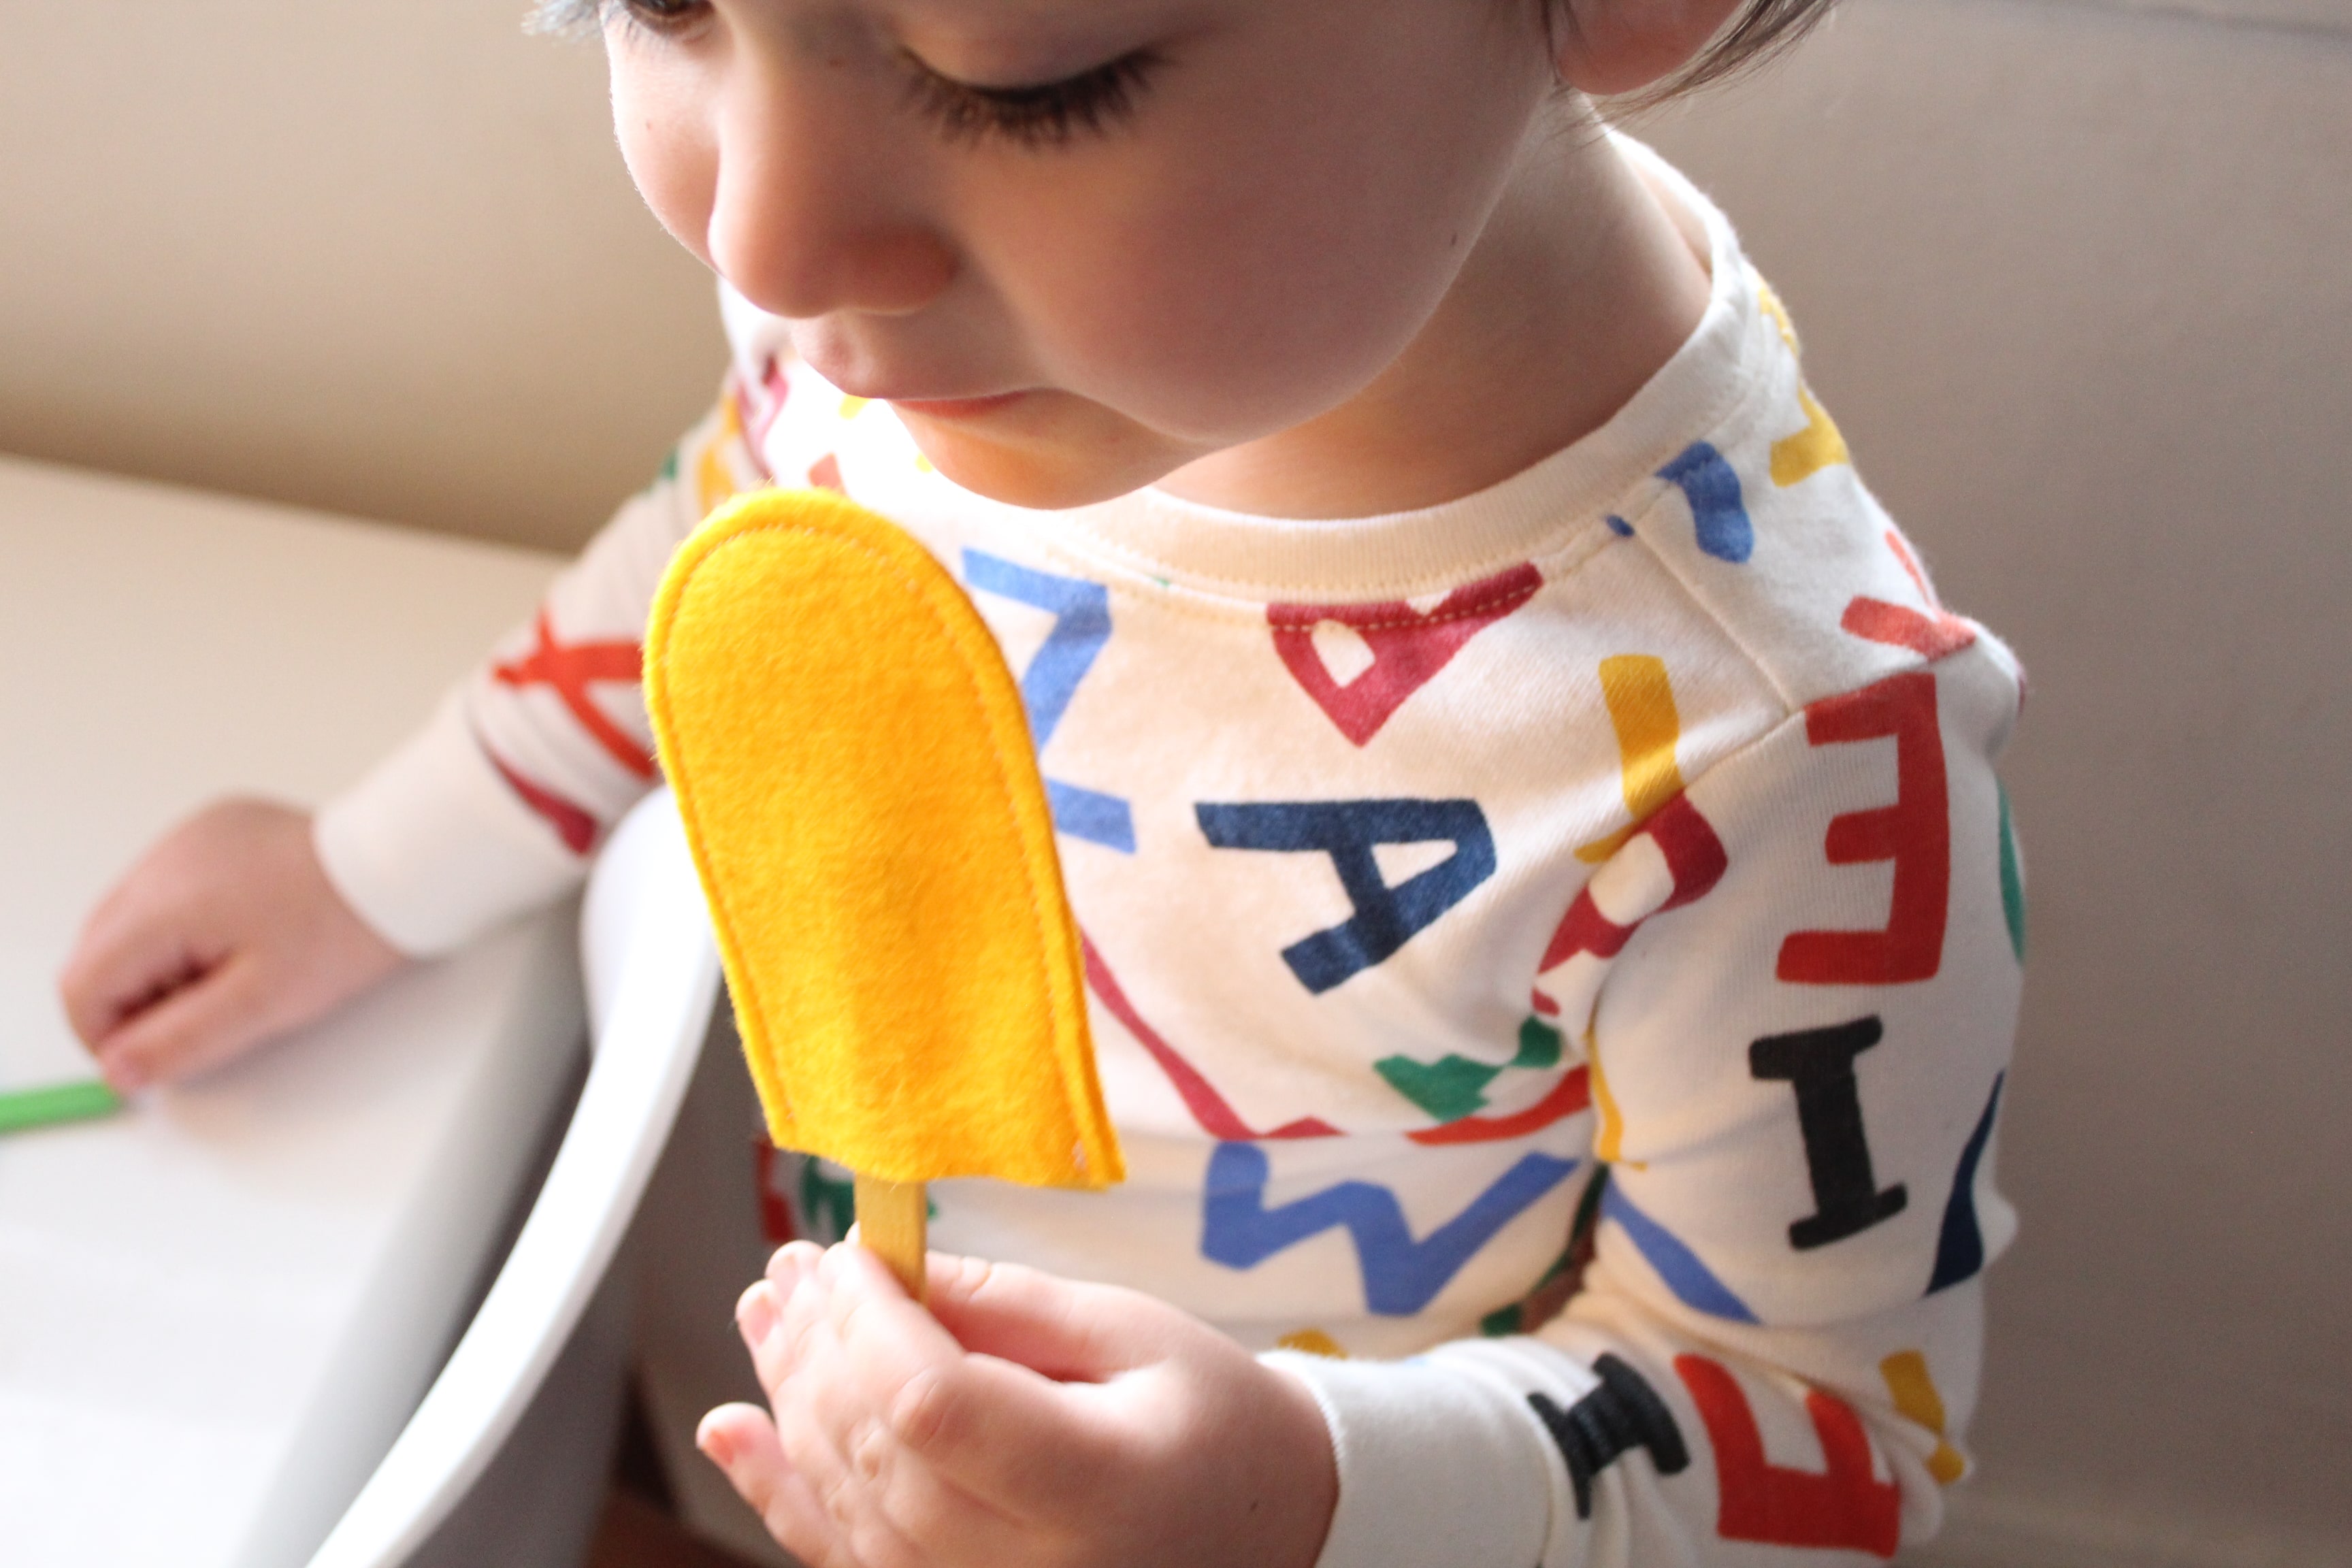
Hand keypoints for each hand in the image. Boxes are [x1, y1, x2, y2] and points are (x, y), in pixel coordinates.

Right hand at [58, 797, 405, 1090]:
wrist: (403, 866)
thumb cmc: (347, 925)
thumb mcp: (265, 1003)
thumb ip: (182, 1040)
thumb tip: (120, 1070)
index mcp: (165, 902)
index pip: (83, 982)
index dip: (106, 1036)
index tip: (151, 1060)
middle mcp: (165, 860)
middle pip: (98, 950)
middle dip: (134, 998)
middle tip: (205, 1015)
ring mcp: (188, 840)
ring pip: (130, 921)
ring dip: (160, 962)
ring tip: (234, 972)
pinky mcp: (215, 832)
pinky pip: (169, 889)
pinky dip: (185, 926)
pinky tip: (243, 936)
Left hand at [699, 1242, 1337, 1567]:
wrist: (1260, 1527)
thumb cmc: (1211, 1420)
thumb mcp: (1135, 1335)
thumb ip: (1011, 1308)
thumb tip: (893, 1271)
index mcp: (1096, 1490)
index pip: (937, 1409)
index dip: (873, 1325)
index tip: (854, 1254)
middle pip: (878, 1451)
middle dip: (820, 1346)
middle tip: (792, 1263)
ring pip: (846, 1501)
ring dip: (789, 1399)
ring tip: (765, 1309)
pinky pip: (844, 1556)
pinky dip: (779, 1491)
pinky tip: (734, 1426)